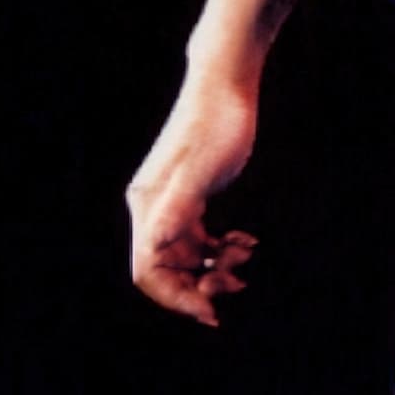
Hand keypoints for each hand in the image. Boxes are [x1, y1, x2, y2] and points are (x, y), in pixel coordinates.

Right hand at [126, 66, 260, 326]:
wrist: (227, 83)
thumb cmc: (217, 122)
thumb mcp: (203, 170)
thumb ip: (179, 207)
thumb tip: (155, 246)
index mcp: (148, 203)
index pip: (147, 270)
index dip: (175, 298)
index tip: (211, 311)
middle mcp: (153, 206)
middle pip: (167, 269)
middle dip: (201, 285)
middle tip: (239, 283)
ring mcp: (171, 202)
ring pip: (187, 257)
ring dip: (216, 267)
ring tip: (246, 257)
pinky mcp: (190, 196)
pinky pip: (200, 240)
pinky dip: (222, 248)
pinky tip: (247, 243)